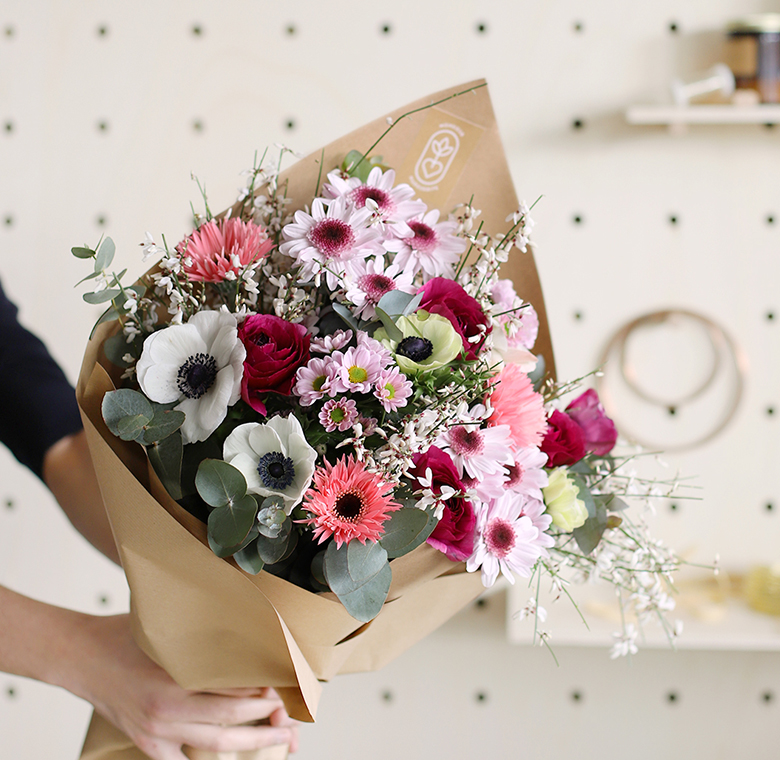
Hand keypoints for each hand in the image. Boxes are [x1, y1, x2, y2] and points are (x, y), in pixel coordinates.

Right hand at [67, 614, 298, 758]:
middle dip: (268, 720)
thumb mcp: (168, 632)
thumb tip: (246, 636)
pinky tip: (235, 758)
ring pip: (216, 746)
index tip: (286, 687)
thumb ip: (203, 642)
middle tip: (292, 716)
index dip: (263, 692)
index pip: (233, 689)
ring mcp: (157, 732)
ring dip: (252, 743)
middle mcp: (167, 710)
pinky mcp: (147, 744)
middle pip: (231, 721)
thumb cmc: (127, 636)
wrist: (82, 656)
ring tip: (281, 738)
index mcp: (175, 678)